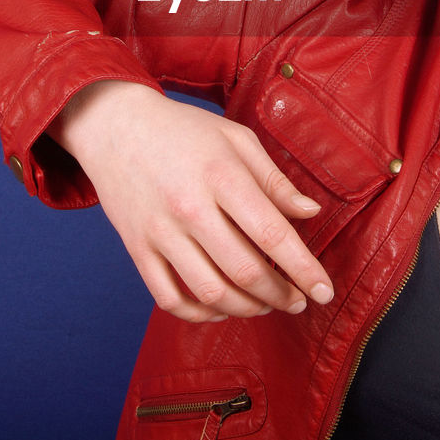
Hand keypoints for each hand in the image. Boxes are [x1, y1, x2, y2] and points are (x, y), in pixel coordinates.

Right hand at [49, 81, 334, 321]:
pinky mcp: (137, 249)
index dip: (304, 269)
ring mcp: (160, 232)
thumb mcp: (236, 139)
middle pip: (245, 271)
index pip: (272, 234)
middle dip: (281, 295)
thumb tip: (311, 213)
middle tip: (298, 300)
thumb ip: (274, 180)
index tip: (325, 291)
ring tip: (265, 304)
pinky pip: (170, 299)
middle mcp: (190, 207)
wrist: (115, 125)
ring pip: (210, 292)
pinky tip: (222, 307)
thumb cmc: (183, 130)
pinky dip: (201, 313)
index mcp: (221, 175)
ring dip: (247, 308)